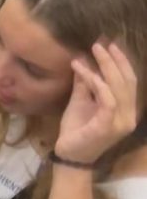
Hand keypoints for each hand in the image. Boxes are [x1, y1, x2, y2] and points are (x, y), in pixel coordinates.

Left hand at [55, 42, 138, 166]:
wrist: (69, 154)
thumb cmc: (77, 128)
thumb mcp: (81, 100)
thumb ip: (86, 83)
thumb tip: (83, 59)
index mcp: (126, 109)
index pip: (130, 81)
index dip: (122, 62)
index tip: (110, 44)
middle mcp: (129, 115)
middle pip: (127, 81)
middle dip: (115, 60)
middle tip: (100, 43)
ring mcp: (120, 122)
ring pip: (118, 87)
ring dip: (105, 66)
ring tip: (93, 50)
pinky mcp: (108, 126)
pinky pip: (106, 99)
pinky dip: (96, 82)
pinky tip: (84, 71)